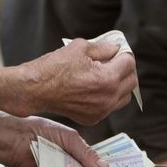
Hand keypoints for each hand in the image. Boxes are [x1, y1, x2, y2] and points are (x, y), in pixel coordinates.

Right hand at [0, 39, 137, 124]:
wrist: (35, 89)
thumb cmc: (54, 68)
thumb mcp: (81, 48)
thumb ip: (103, 48)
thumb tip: (115, 48)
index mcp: (108, 79)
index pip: (129, 63)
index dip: (123, 54)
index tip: (115, 51)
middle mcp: (108, 98)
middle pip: (131, 81)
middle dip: (125, 69)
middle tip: (114, 61)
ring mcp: (101, 111)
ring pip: (124, 97)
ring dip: (120, 85)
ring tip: (106, 75)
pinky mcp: (92, 118)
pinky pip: (110, 106)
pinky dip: (108, 97)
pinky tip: (95, 88)